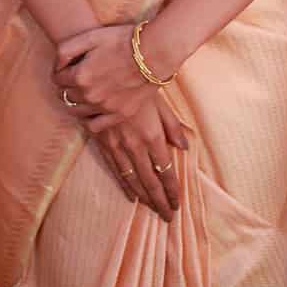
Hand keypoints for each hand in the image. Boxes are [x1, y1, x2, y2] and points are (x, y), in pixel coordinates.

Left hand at [51, 21, 178, 127]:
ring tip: (84, 92)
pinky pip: (95, 126)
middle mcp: (89, 95)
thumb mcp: (91, 36)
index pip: (57, 79)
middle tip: (76, 78)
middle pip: (66, 95)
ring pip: (77, 111)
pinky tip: (93, 109)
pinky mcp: (119, 114)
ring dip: (76, 102)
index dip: (60, 71)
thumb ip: (66, 49)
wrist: (154, 53)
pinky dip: (89, 119)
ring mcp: (104, 107)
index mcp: (80, 76)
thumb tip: (57, 65)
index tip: (67, 67)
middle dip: (67, 87)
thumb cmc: (123, 40)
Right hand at [86, 92, 187, 221]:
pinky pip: (115, 169)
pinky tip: (130, 195)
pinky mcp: (102, 141)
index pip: (166, 170)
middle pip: (150, 180)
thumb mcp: (160, 101)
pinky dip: (124, 185)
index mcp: (152, 134)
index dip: (171, 189)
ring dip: (143, 197)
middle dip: (159, 200)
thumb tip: (184, 147)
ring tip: (152, 210)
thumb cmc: (138, 81)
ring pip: (132, 179)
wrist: (108, 70)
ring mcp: (117, 144)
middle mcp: (135, 144)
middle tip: (167, 216)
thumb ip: (172, 125)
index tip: (177, 203)